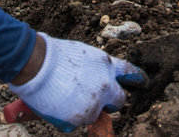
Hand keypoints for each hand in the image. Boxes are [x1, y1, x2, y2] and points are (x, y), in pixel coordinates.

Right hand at [8, 33, 146, 131]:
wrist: (35, 65)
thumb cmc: (55, 55)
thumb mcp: (84, 55)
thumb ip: (96, 69)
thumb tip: (99, 81)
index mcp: (107, 66)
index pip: (132, 73)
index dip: (138, 79)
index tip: (143, 82)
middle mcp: (105, 86)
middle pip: (120, 101)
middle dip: (111, 101)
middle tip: (97, 97)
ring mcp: (93, 104)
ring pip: (95, 114)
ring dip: (85, 109)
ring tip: (65, 95)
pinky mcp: (78, 119)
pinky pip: (76, 123)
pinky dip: (68, 117)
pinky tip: (57, 104)